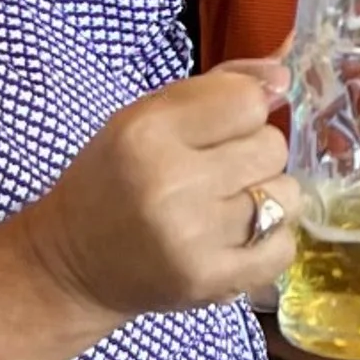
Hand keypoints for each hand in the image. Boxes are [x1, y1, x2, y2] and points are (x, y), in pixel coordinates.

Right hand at [21, 65, 300, 322]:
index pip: (247, 101)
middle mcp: (171, 183)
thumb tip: (282, 78)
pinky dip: (270, 242)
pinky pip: (284, 248)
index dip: (243, 110)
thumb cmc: (114, 180)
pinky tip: (237, 239)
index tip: (221, 128)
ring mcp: (193, 238)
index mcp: (147, 131)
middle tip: (216, 173)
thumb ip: (218, 88)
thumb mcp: (146, 118)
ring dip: (266, 198)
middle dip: (252, 155)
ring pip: (286, 196)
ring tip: (226, 206)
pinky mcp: (210, 281)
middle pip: (272, 147)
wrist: (72, 266)